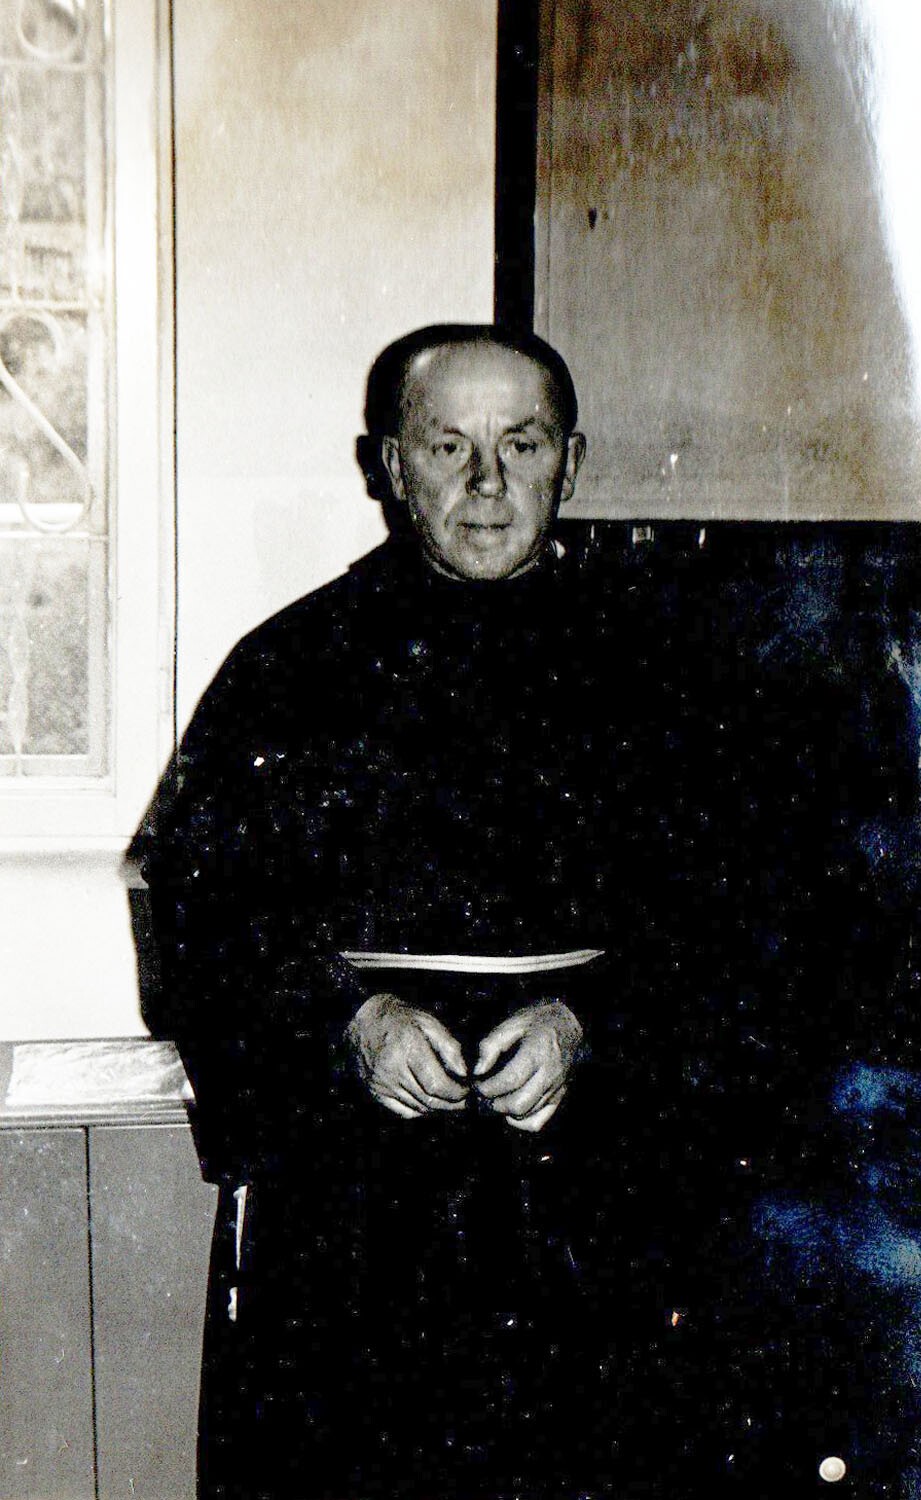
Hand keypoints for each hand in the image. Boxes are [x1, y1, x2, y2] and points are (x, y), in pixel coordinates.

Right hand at [346, 993, 467, 1118]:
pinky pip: (403, 1112)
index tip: (468, 1090)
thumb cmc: (401, 1019)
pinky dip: (421, 1111)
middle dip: (452, 1104)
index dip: (457, 1092)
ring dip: (439, 1109)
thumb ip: (449, 1047)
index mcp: (408, 1048)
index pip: (437, 1084)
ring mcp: (382, 1083)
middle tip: (465, 1100)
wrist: (364, 1022)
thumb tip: (464, 1073)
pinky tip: (430, 1102)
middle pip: (429, 1099)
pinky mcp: (376, 1092)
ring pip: (418, 1108)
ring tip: (452, 1101)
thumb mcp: (429, 1023)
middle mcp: (393, 1069)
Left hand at [473, 1001, 582, 1131]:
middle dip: (494, 1103)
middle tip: (483, 1093)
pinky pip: (539, 1121)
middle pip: (518, 1104)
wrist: (570, 1023)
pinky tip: (511, 1111)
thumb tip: (478, 1071)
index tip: (476, 1083)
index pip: (509, 1081)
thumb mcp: (512, 1022)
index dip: (488, 1087)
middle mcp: (549, 1074)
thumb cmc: (538, 1021)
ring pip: (527, 1114)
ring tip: (495, 1098)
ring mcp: (556, 1088)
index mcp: (537, 1053)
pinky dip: (521, 1122)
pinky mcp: (559, 1097)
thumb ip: (491, 1045)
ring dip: (505, 1112)